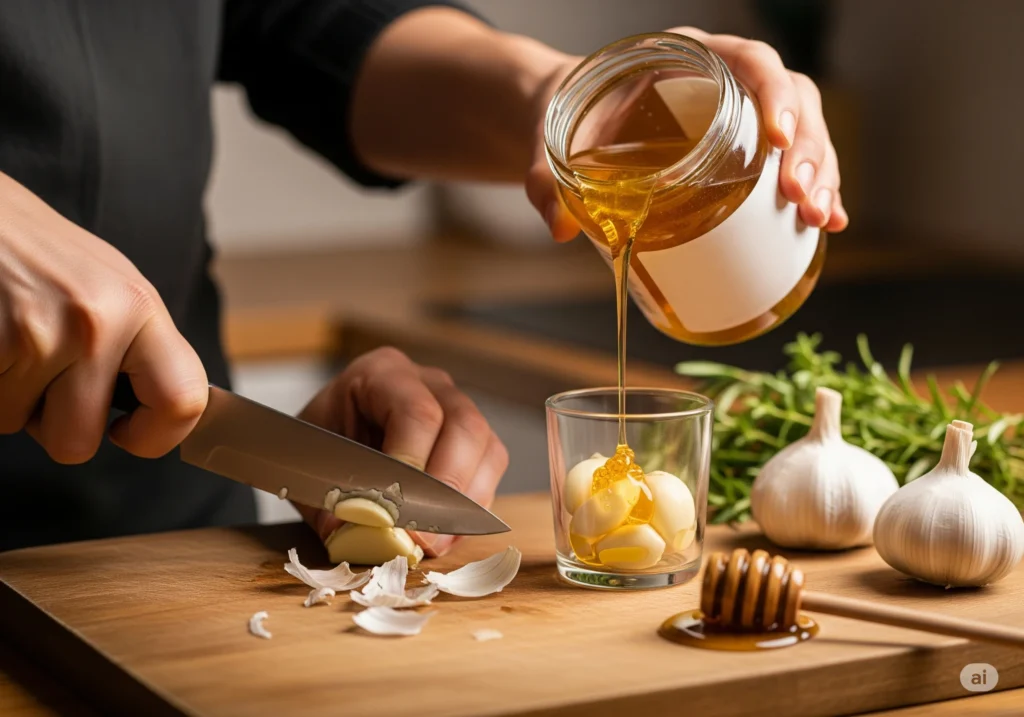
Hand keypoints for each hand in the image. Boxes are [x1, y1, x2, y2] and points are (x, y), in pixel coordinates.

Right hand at [0, 173, 207, 462]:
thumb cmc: (37, 253)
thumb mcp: (108, 286)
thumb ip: (139, 348)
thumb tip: (167, 413)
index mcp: (140, 306)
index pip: (183, 400)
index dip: (157, 437)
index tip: (130, 433)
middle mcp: (98, 321)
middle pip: (79, 442)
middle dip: (53, 426)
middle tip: (44, 377)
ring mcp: (38, 332)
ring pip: (18, 424)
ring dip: (9, 396)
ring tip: (9, 341)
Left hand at [295, 347, 508, 557]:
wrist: (324, 445)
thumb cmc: (318, 448)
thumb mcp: (309, 471)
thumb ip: (331, 504)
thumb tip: (360, 535)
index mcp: (383, 374)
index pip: (416, 413)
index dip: (412, 463)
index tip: (396, 509)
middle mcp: (429, 384)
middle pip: (465, 426)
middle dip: (447, 487)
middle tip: (423, 534)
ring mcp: (457, 408)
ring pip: (486, 450)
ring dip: (464, 504)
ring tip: (431, 542)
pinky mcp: (472, 441)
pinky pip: (489, 472)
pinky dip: (469, 509)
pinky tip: (441, 535)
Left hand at [525, 29, 847, 240]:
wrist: (571, 126)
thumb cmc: (568, 119)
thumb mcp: (552, 138)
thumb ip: (545, 176)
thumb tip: (557, 226)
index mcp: (685, 59)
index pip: (749, 60)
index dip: (773, 94)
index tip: (778, 138)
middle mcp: (723, 81)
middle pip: (791, 99)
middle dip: (807, 149)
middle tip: (801, 198)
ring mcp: (741, 116)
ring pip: (803, 131)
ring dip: (821, 174)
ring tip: (820, 218)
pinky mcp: (746, 152)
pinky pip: (793, 162)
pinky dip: (815, 190)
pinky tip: (827, 223)